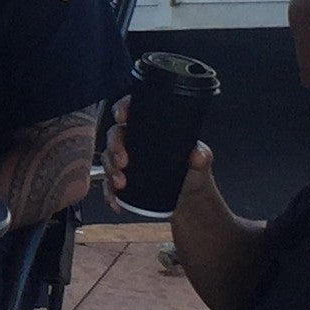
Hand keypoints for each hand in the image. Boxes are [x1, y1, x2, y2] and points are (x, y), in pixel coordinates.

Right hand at [103, 96, 213, 216]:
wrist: (190, 201)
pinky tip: (116, 200)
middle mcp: (135, 141)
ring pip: (108, 158)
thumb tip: (198, 154)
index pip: (133, 111)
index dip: (123, 108)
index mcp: (152, 129)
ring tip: (121, 182)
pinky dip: (109, 193)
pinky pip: (108, 184)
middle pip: (115, 134)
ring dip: (110, 169)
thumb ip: (202, 157)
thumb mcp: (200, 162)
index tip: (122, 116)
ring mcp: (127, 161)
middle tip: (122, 160)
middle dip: (114, 146)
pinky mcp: (122, 180)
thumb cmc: (193, 173)